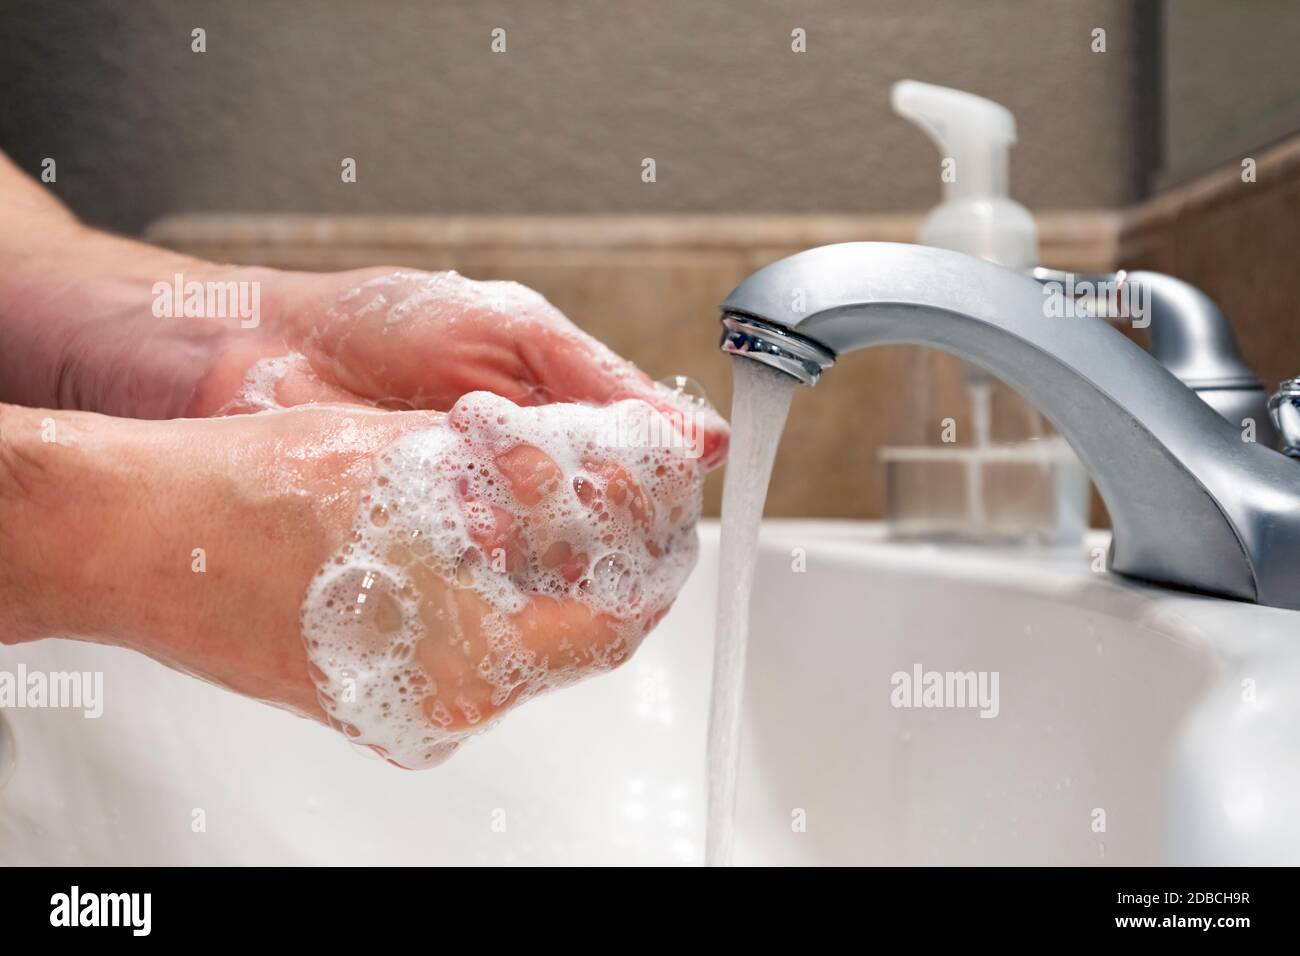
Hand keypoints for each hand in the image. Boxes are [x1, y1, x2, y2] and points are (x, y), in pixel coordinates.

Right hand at [0, 394, 704, 767]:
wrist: (126, 538)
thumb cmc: (242, 495)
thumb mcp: (410, 463)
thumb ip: (524, 483)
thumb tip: (597, 473)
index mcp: (468, 657)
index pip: (609, 629)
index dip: (648, 566)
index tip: (660, 522)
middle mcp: (441, 705)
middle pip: (568, 644)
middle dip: (595, 563)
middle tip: (602, 497)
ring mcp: (399, 710)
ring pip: (516, 645)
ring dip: (538, 576)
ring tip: (526, 499)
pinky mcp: (364, 699)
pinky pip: (458, 653)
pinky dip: (482, 597)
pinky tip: (466, 536)